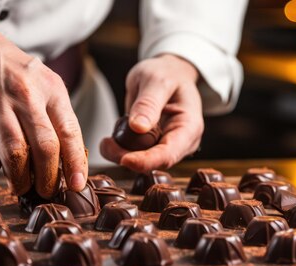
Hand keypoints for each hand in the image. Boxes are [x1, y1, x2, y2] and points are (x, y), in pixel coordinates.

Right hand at [0, 5, 86, 196]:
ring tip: (22, 185)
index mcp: (50, 88)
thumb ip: (54, 118)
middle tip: (47, 191)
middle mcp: (25, 95)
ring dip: (20, 179)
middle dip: (48, 178)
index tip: (77, 185)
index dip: (76, 164)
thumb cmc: (8, 73)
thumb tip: (67, 163)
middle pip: (45, 148)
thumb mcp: (41, 83)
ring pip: (15, 156)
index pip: (70, 132)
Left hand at [100, 54, 203, 171]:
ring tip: (107, 140)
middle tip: (106, 144)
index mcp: (189, 127)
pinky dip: (121, 150)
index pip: (169, 154)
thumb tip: (138, 127)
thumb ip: (148, 103)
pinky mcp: (154, 147)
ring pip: (143, 163)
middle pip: (155, 162)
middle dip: (129, 158)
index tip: (124, 158)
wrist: (169, 74)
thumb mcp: (156, 80)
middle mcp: (182, 142)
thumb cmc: (167, 73)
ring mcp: (168, 146)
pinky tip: (113, 138)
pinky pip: (136, 156)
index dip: (146, 161)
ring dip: (121, 155)